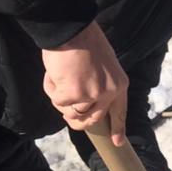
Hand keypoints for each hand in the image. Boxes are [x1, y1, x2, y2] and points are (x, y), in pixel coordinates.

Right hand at [42, 21, 127, 146]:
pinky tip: (54, 74)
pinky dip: (51, 88)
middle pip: (92, 119)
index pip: (120, 112)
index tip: (117, 142)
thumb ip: (100, 83)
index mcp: (120, 84)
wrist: (71, 28)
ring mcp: (91, 95)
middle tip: (67, 115)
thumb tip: (85, 103)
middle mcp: (108, 93)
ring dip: (60, 97)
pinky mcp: (72, 94)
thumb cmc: (84, 41)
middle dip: (77, 120)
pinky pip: (57, 101)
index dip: (118, 128)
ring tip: (59, 77)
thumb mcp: (104, 64)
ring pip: (71, 111)